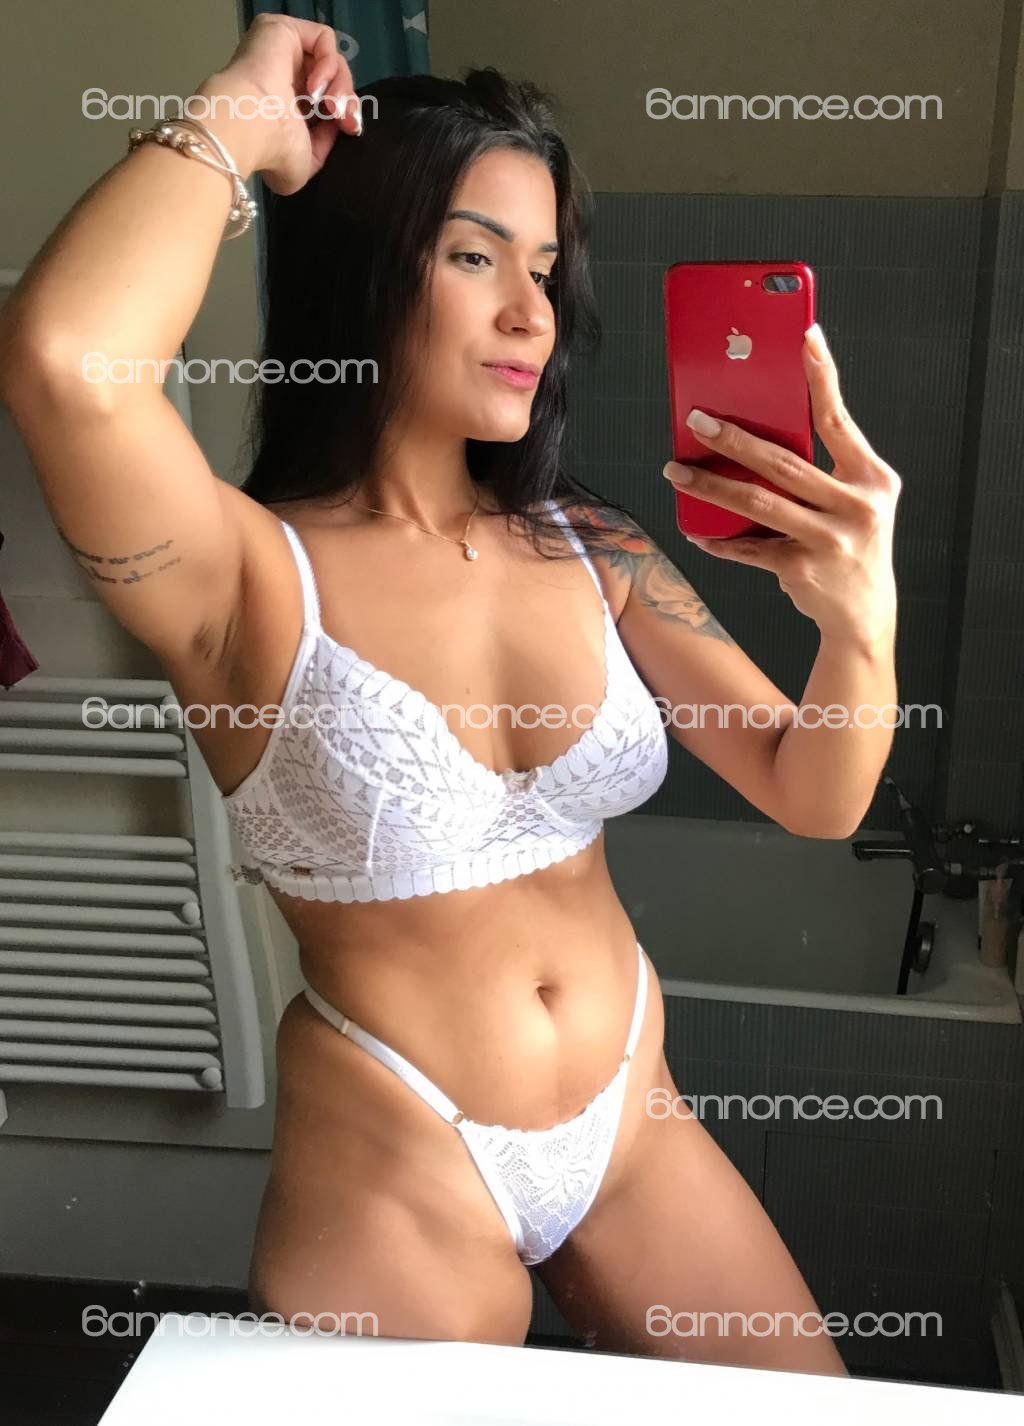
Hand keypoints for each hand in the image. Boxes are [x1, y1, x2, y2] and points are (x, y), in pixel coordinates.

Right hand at [203, 13, 360, 194]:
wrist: (248, 127)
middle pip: (333, 79)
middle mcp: (284, 76)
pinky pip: (323, 39)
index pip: (327, 99)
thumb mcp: (307, 164)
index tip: (350, 130)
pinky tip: (316, 87)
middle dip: (348, 101)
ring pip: (332, 60)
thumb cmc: (272, 151)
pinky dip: (329, 63)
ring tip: (331, 108)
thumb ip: (324, 147)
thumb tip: (336, 125)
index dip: (346, 113)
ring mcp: (283, 52)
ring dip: (342, 86)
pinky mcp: (282, 29)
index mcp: (287, 105)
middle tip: (346, 121)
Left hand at [662, 324, 900, 646]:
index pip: (839, 419)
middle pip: (784, 462)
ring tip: (675, 471)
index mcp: (872, 478)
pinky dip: (718, 539)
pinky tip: (695, 529)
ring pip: (758, 503)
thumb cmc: (852, 542)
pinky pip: (749, 547)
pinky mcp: (802, 569)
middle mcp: (857, 506)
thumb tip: (754, 434)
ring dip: (710, 485)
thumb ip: (821, 469)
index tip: (804, 336)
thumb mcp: (853, 500)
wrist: (864, 613)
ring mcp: (830, 540)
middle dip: (733, 438)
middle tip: (696, 419)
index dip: (821, 376)